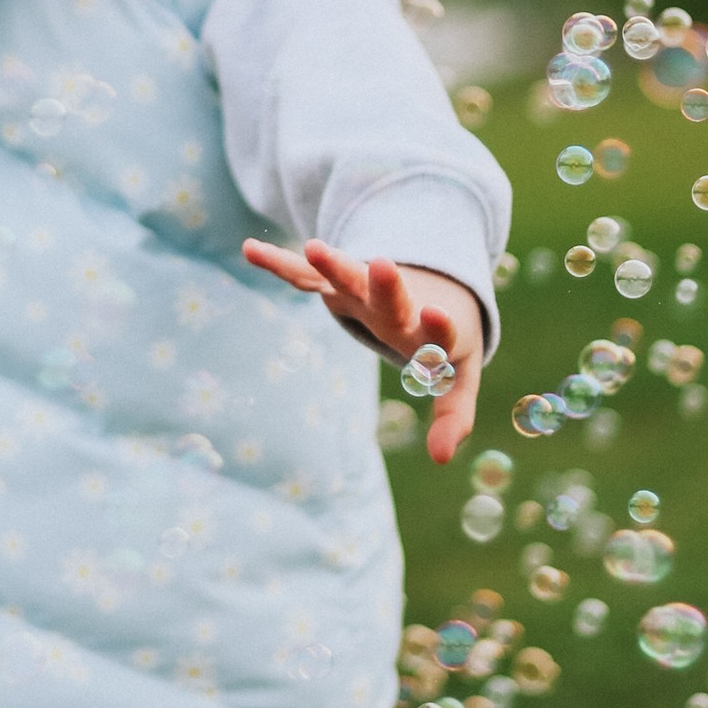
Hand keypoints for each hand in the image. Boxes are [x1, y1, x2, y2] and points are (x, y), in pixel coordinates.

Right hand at [241, 241, 484, 462]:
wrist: (438, 289)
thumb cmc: (445, 347)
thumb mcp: (457, 380)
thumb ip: (454, 417)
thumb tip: (442, 460)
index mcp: (427, 332)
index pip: (436, 331)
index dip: (437, 326)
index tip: (437, 314)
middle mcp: (398, 307)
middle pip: (392, 297)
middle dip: (386, 284)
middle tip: (382, 265)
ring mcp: (368, 292)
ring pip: (349, 276)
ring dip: (333, 264)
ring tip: (313, 248)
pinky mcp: (340, 283)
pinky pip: (306, 275)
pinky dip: (280, 263)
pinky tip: (250, 250)